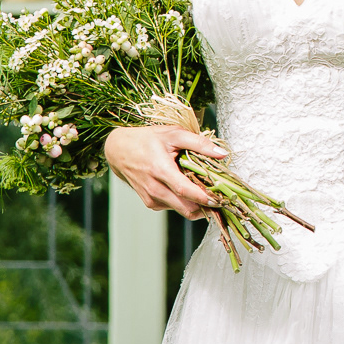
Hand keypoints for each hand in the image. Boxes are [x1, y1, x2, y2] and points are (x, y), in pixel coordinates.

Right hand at [104, 125, 221, 218]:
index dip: (204, 198)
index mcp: (160, 170)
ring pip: (182, 210)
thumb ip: (199, 143)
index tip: (221, 200)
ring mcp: (152, 199)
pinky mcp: (151, 203)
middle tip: (225, 201)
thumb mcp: (174, 134)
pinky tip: (191, 190)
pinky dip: (186, 202)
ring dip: (198, 205)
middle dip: (207, 207)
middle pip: (186, 208)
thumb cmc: (147, 140)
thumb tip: (222, 153)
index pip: (185, 191)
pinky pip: (174, 207)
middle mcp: (154, 189)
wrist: (119, 151)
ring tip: (211, 193)